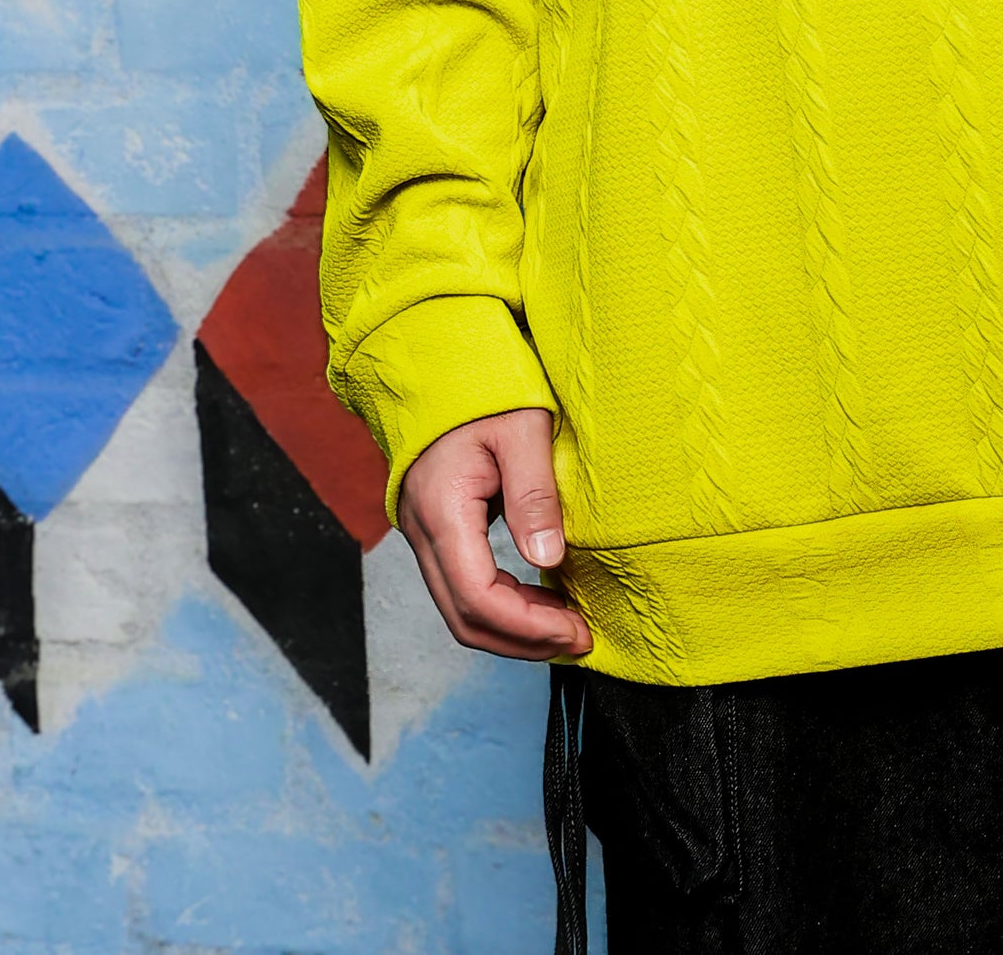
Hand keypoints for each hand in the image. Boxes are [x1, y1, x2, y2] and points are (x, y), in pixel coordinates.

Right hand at [395, 406, 594, 659]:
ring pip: (460, 609)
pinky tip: (543, 599)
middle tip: (580, 641)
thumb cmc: (484, 384)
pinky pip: (463, 586)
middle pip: (464, 618)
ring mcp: (424, 533)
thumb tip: (550, 558)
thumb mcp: (522, 428)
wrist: (441, 359)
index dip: (528, 627)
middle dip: (523, 641)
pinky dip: (503, 605)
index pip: (478, 597)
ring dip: (513, 629)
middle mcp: (422, 531)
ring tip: (567, 627)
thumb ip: (534, 493)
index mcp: (442, 510)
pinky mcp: (437, 530)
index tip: (577, 631)